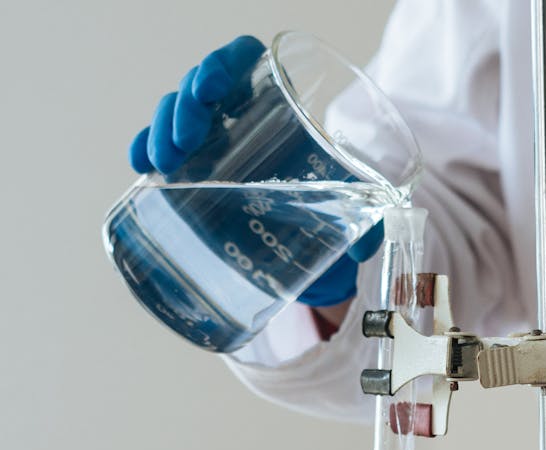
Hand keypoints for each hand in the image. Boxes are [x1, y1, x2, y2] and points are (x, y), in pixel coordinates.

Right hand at [128, 36, 383, 308]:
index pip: (243, 60)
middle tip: (184, 143)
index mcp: (280, 106)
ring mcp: (215, 146)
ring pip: (176, 116)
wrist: (320, 255)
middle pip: (201, 88)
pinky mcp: (196, 178)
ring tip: (161, 164)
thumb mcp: (357, 212)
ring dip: (161, 131)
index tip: (210, 91)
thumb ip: (368, 222)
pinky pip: (162, 153)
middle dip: (183, 107)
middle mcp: (243, 118)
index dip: (222, 66)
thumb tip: (362, 246)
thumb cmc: (337, 216)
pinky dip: (145, 153)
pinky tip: (139, 167)